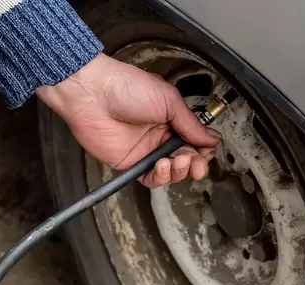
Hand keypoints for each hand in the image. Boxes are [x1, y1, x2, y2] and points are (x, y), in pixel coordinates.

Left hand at [36, 54, 220, 187]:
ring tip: (180, 160)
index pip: (194, 141)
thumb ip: (190, 124)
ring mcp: (145, 151)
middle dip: (196, 163)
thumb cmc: (126, 87)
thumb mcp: (169, 100)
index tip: (207, 150)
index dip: (203, 149)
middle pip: (186, 159)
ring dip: (180, 170)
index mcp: (170, 119)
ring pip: (171, 172)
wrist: (94, 94)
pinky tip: (164, 165)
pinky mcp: (130, 163)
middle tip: (197, 163)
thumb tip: (211, 138)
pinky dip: (162, 177)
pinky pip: (150, 178)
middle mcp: (159, 136)